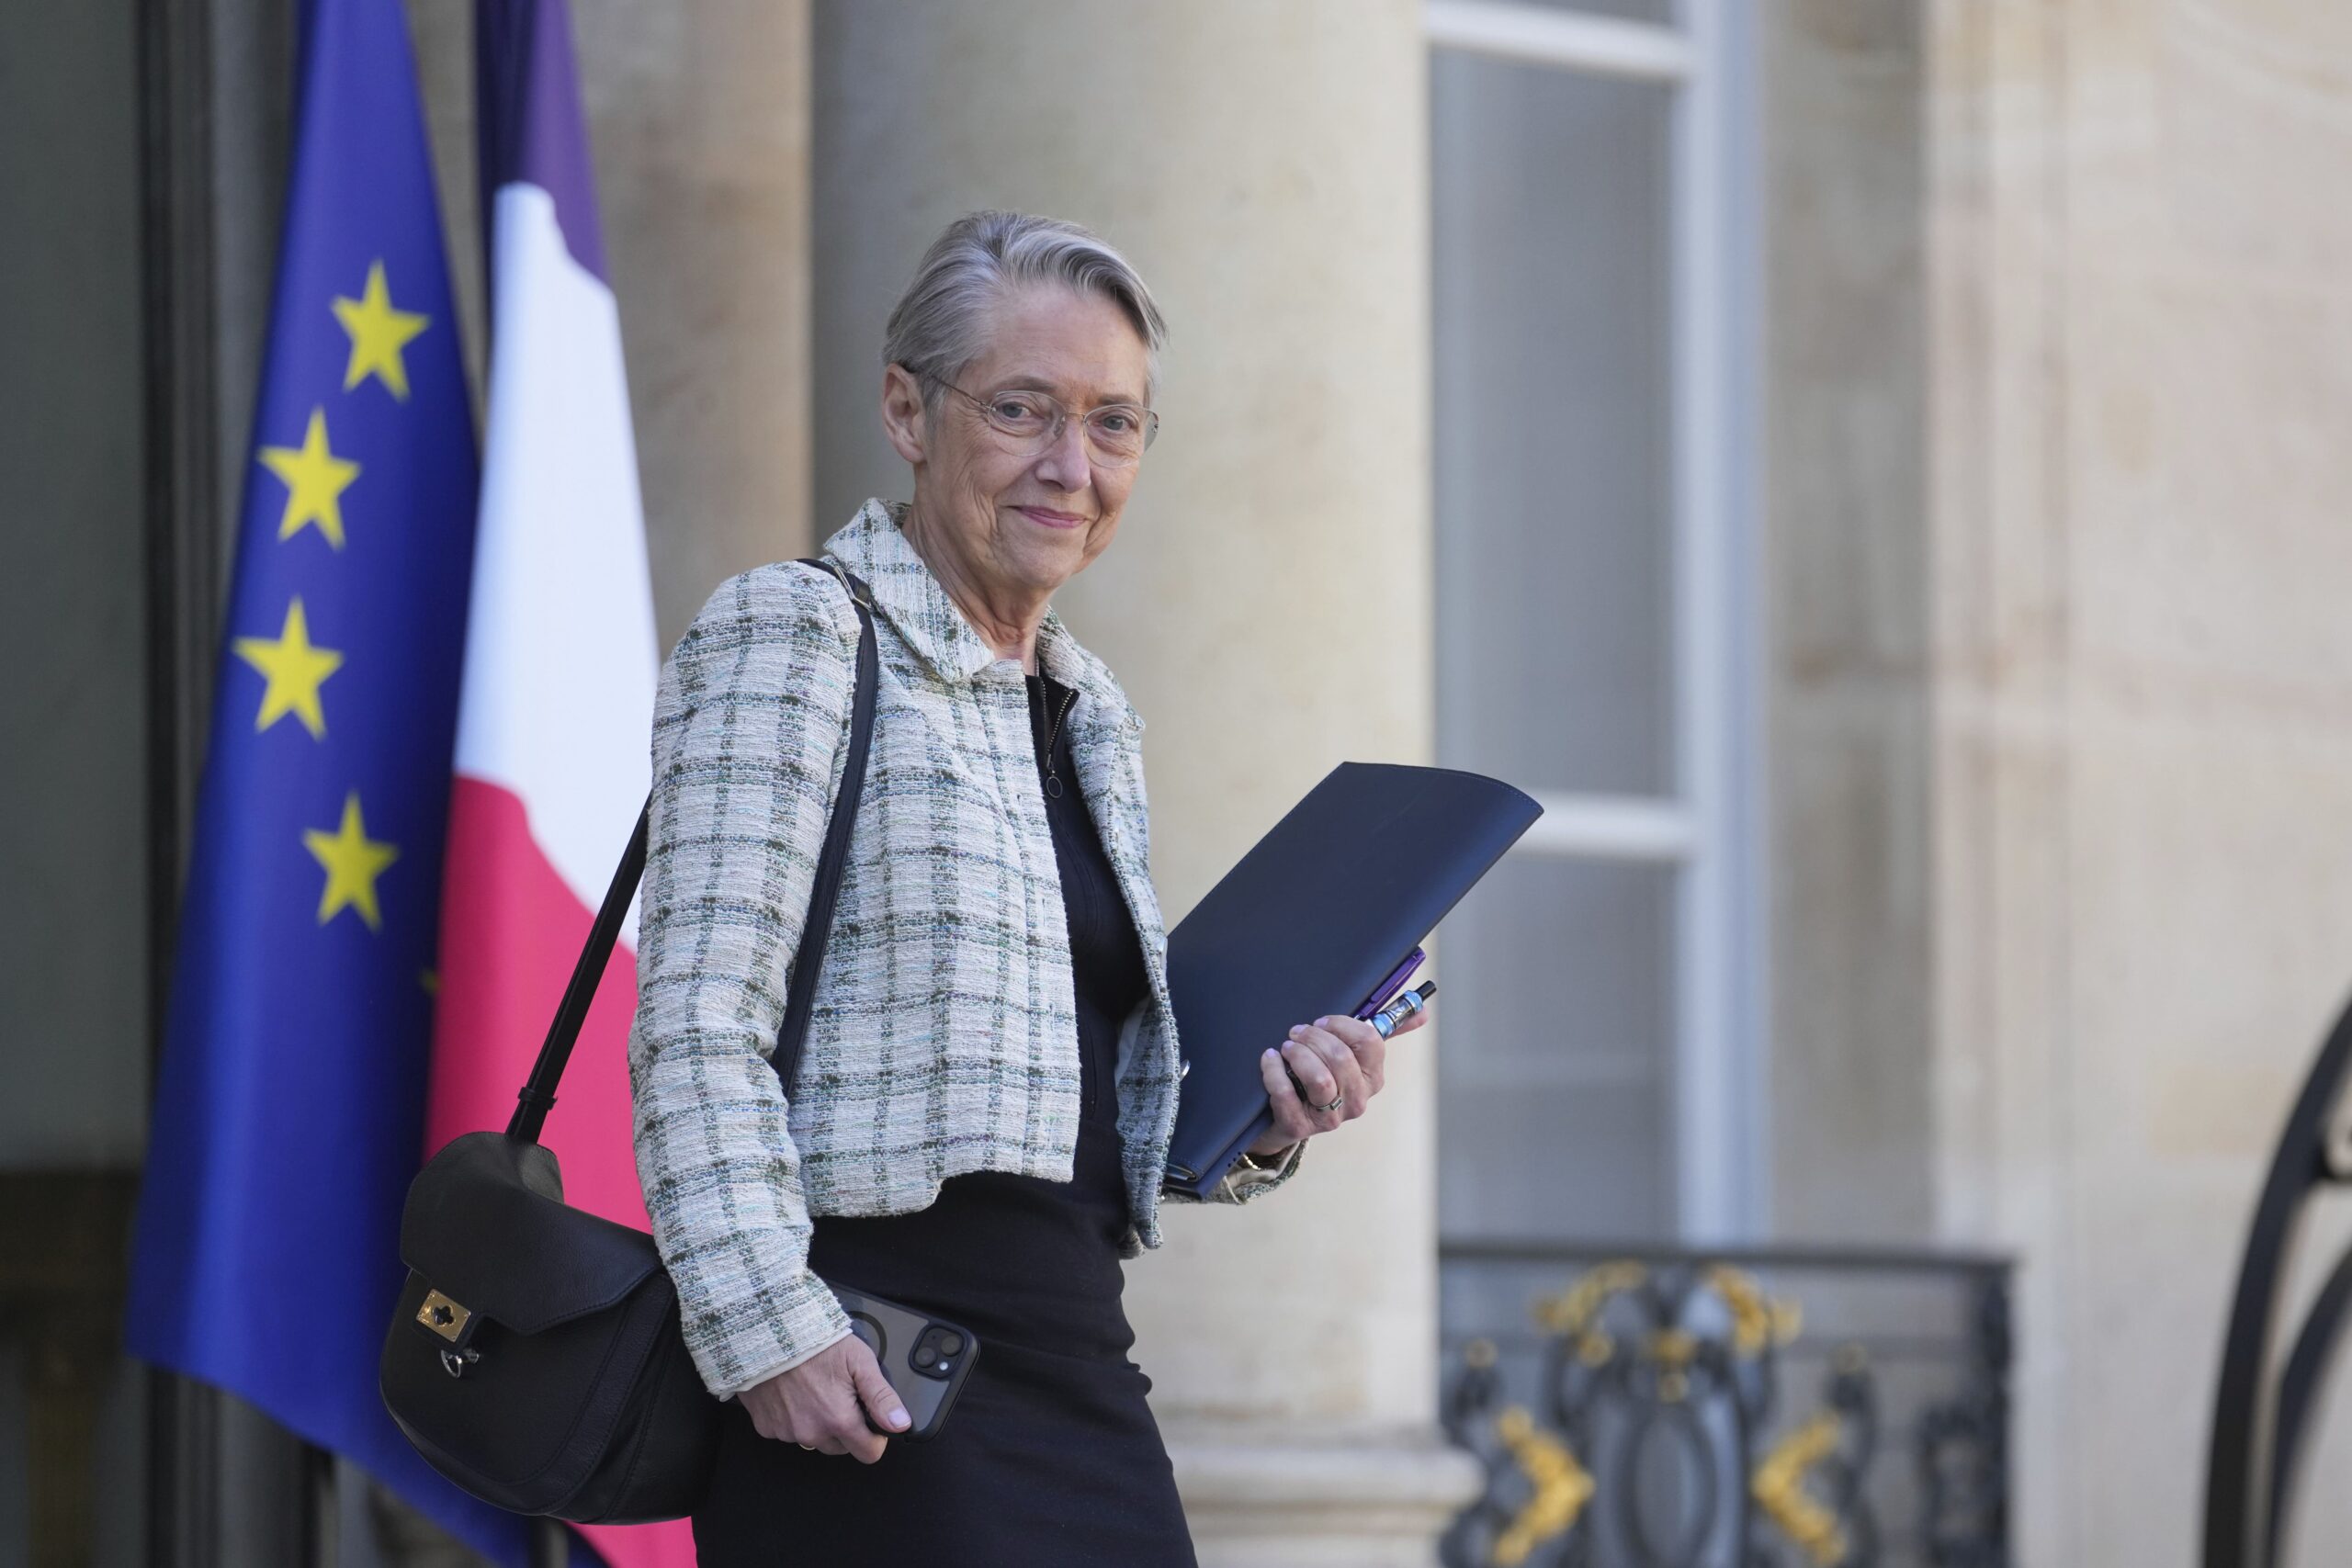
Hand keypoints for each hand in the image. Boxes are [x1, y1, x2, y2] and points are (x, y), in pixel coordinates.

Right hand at [738, 1330, 909, 1462]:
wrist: (770, 1331)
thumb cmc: (816, 1342)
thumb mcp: (859, 1361)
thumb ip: (881, 1397)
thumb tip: (901, 1424)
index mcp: (838, 1420)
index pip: (868, 1453)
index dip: (875, 1437)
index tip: (870, 1419)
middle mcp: (812, 1433)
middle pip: (841, 1447)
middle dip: (845, 1428)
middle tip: (839, 1394)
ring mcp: (786, 1432)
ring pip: (814, 1440)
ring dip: (818, 1423)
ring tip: (814, 1390)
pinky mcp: (766, 1427)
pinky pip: (787, 1431)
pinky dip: (793, 1417)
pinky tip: (793, 1393)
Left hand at [1247, 1001, 1428, 1156]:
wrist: (1286, 1119)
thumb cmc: (1321, 1077)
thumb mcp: (1352, 1055)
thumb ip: (1384, 1031)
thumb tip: (1423, 1014)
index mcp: (1373, 1077)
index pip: (1370, 1041)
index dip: (1342, 1024)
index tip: (1323, 1021)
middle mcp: (1357, 1100)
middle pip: (1341, 1057)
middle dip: (1314, 1037)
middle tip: (1296, 1032)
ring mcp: (1330, 1118)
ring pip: (1319, 1078)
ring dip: (1298, 1054)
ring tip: (1286, 1047)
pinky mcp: (1299, 1127)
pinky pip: (1286, 1095)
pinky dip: (1274, 1072)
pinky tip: (1270, 1059)